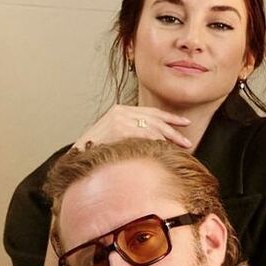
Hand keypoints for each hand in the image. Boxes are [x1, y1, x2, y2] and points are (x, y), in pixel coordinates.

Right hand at [72, 104, 193, 151]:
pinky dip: (157, 142)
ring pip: (152, 127)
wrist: (78, 154)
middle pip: (155, 119)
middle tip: (188, 141)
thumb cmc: (96, 149)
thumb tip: (151, 141)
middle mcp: (121, 112)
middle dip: (174, 130)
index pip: (151, 112)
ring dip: (169, 138)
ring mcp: (120, 119)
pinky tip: (166, 149)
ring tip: (182, 147)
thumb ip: (131, 133)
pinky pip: (144, 135)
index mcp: (121, 110)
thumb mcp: (114, 135)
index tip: (185, 123)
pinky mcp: (119, 129)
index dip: (170, 118)